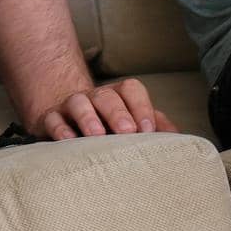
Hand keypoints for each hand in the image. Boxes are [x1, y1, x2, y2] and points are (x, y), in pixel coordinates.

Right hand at [34, 78, 178, 140]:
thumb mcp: (134, 124)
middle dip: (118, 113)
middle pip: (106, 95)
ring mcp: (71, 106)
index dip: (141, 107)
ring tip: (97, 135)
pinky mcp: (50, 119)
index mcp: (118, 96)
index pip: (132, 90)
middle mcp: (95, 98)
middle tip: (127, 132)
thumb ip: (156, 127)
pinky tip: (68, 141)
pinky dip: (60, 128)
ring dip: (88, 117)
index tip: (148, 130)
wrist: (68, 121)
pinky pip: (52, 118)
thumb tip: (180, 140)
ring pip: (78, 102)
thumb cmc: (108, 126)